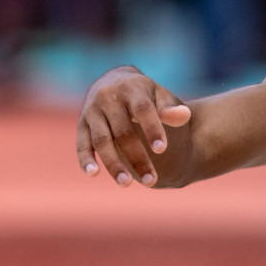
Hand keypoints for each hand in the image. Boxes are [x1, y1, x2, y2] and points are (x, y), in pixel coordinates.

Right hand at [76, 67, 190, 186]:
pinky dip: (85, 159)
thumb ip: (172, 108)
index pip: (142, 109)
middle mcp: (108, 98)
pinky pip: (82, 144)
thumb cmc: (144, 94)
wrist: (115, 82)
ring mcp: (92, 111)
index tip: (161, 149)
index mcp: (131, 88)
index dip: (152, 129)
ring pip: (102, 141)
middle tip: (151, 181)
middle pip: (122, 131)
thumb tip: (184, 116)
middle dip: (137, 158)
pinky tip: (93, 174)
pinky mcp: (81, 124)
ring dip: (113, 164)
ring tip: (126, 184)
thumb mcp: (160, 95)